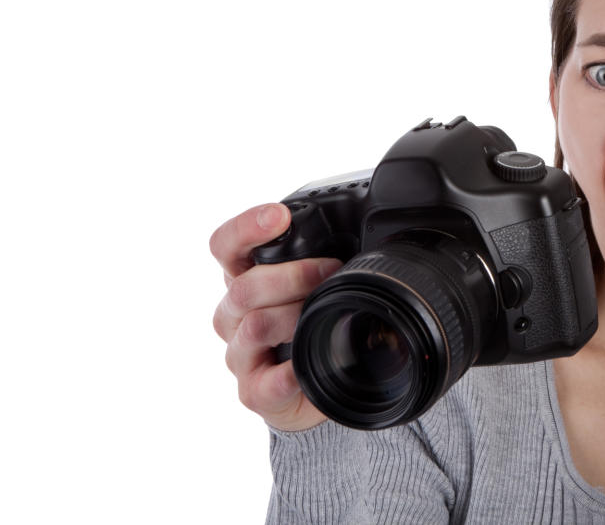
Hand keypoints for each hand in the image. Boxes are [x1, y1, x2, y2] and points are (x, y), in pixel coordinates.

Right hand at [210, 203, 341, 431]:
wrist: (311, 389)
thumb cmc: (311, 326)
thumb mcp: (317, 286)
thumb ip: (327, 260)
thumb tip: (374, 239)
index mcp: (244, 280)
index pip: (226, 247)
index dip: (246, 228)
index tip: (279, 215)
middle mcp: (234, 315)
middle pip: (244, 287)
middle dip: (293, 274)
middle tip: (332, 269)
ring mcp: (240, 354)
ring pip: (255, 326)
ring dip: (294, 315)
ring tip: (323, 314)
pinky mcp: (254, 392)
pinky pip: (266, 382)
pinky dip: (288, 374)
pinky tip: (304, 368)